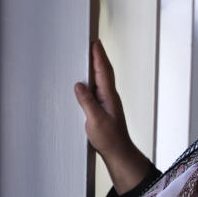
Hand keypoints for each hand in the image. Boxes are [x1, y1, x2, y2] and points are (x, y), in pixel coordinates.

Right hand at [74, 41, 151, 193]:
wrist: (118, 153)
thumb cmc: (109, 140)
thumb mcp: (95, 121)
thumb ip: (87, 102)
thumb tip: (79, 85)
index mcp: (109, 96)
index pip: (103, 71)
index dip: (98, 56)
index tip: (94, 42)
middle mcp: (110, 96)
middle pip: (104, 71)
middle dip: (98, 56)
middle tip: (93, 43)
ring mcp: (108, 102)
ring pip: (102, 79)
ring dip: (97, 66)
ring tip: (91, 55)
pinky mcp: (104, 108)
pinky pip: (99, 88)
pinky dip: (94, 79)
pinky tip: (90, 80)